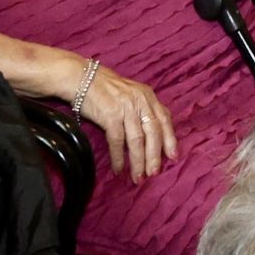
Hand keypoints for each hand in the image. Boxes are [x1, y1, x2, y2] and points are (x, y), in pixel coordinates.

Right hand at [72, 60, 177, 181]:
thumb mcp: (131, 93)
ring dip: (138, 161)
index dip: (170, 139)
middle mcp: (140, 101)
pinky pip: (117, 140)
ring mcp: (126, 108)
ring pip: (137, 140)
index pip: (165, 120)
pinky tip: (119, 169)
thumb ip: (143, 109)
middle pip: (153, 133)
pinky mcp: (110, 115)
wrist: (81, 78)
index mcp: (148, 96)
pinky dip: (118, 157)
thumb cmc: (104, 88)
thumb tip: (153, 132)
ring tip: (138, 177)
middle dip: (155, 156)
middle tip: (154, 173)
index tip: (173, 157)